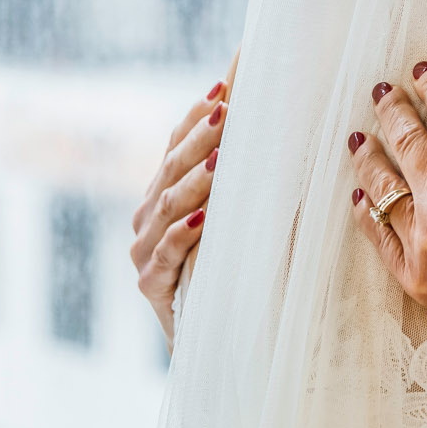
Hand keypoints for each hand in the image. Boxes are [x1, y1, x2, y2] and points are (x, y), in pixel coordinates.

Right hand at [132, 80, 227, 344]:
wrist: (216, 343)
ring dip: (195, 179)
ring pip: (168, 204)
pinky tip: (202, 219)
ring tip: (221, 155)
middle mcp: (148, 217)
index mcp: (164, 195)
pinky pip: (166, 254)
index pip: (176, 145)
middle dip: (201, 135)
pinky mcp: (150, 285)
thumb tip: (282, 131)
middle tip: (227, 107)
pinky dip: (184, 234)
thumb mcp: (237, 223)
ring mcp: (144, 250)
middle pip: (173, 167)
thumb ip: (243, 185)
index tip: (225, 84)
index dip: (198, 115)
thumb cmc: (232, 274)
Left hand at [346, 58, 426, 402]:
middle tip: (384, 94)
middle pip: (408, 142)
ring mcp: (425, 242)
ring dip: (370, 156)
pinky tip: (360, 195)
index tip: (422, 70)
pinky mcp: (416, 279)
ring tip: (360, 137)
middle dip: (394, 111)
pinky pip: (378, 236)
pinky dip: (366, 211)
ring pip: (384, 186)